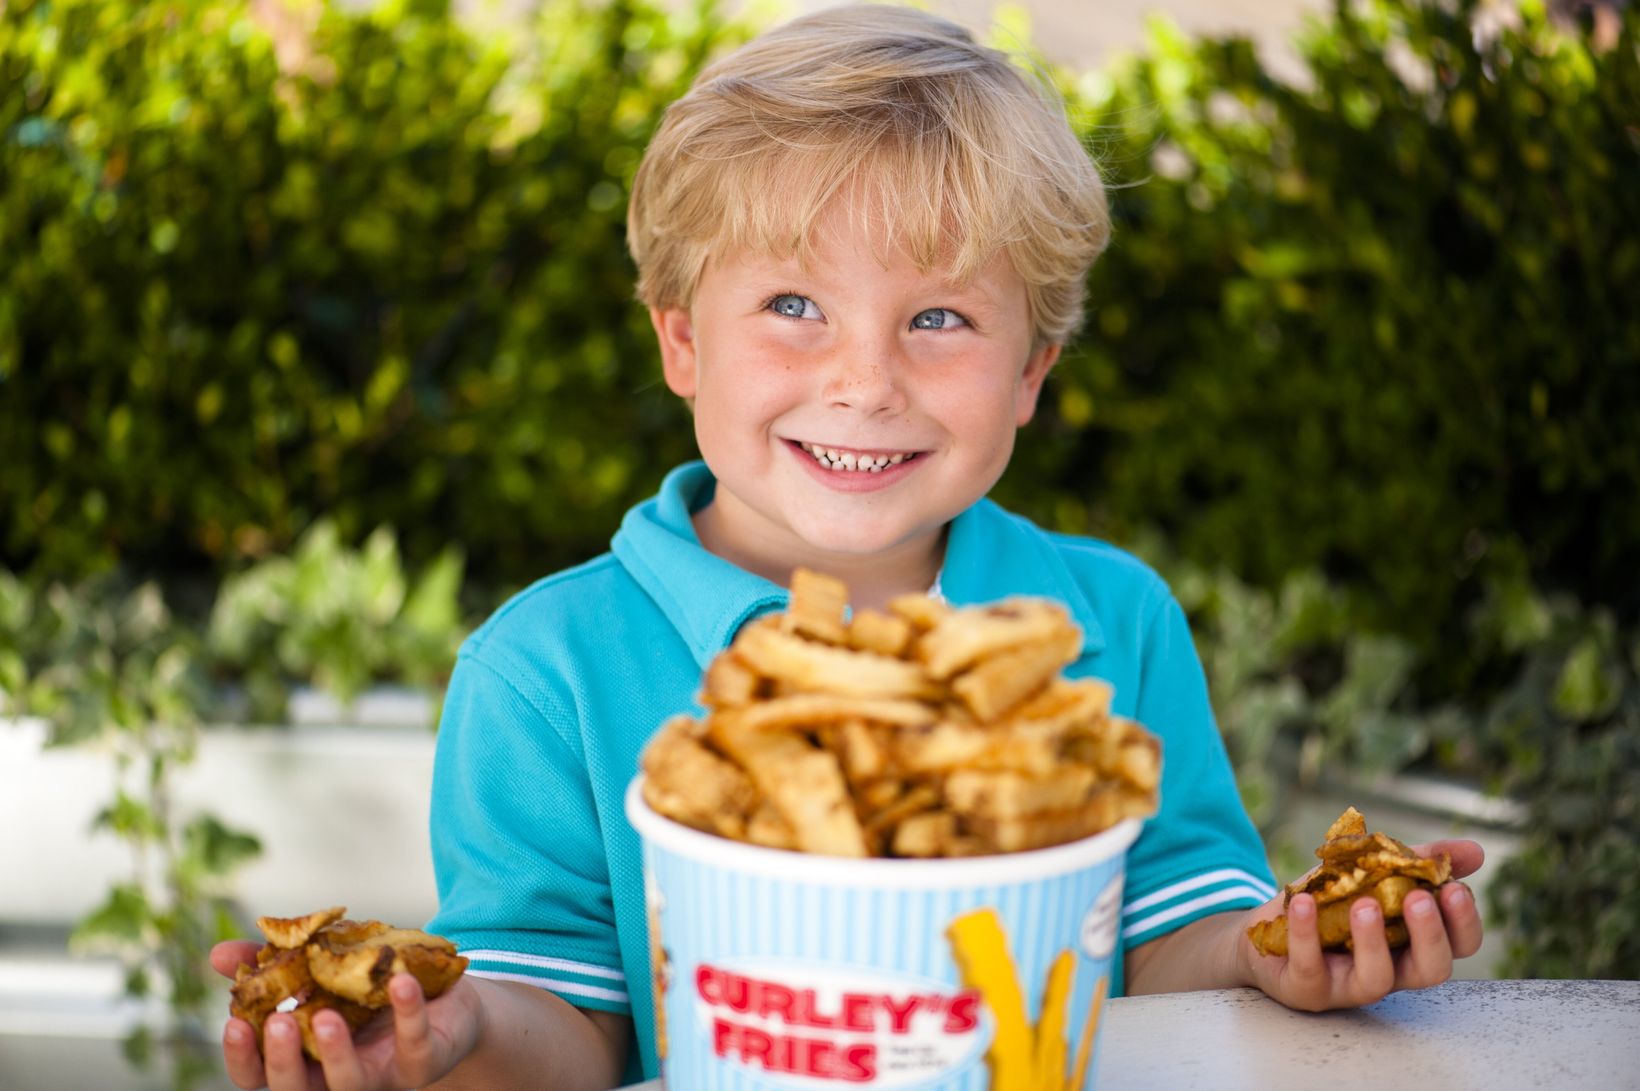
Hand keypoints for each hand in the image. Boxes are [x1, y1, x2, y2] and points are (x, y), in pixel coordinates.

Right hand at [211, 940, 482, 1090]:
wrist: (443, 996)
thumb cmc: (369, 991)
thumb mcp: (321, 972)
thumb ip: (271, 966)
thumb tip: (218, 955)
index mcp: (306, 1060)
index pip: (260, 1077)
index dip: (243, 1058)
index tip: (232, 1023)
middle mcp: (337, 1078)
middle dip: (284, 1063)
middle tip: (278, 1023)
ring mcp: (381, 1076)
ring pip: (352, 1084)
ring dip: (337, 1054)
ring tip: (326, 1016)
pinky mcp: (423, 1062)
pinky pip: (414, 1044)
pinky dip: (408, 1013)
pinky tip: (399, 981)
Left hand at [1239, 838, 1485, 1011]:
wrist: (1263, 932)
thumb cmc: (1328, 905)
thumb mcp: (1370, 874)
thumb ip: (1417, 862)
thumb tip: (1476, 851)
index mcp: (1411, 945)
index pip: (1458, 946)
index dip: (1463, 922)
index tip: (1456, 887)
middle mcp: (1389, 971)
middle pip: (1430, 970)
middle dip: (1430, 935)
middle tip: (1419, 899)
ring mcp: (1348, 985)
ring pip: (1377, 978)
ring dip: (1373, 940)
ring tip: (1364, 904)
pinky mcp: (1307, 988)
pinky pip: (1310, 966)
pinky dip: (1306, 932)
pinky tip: (1302, 901)